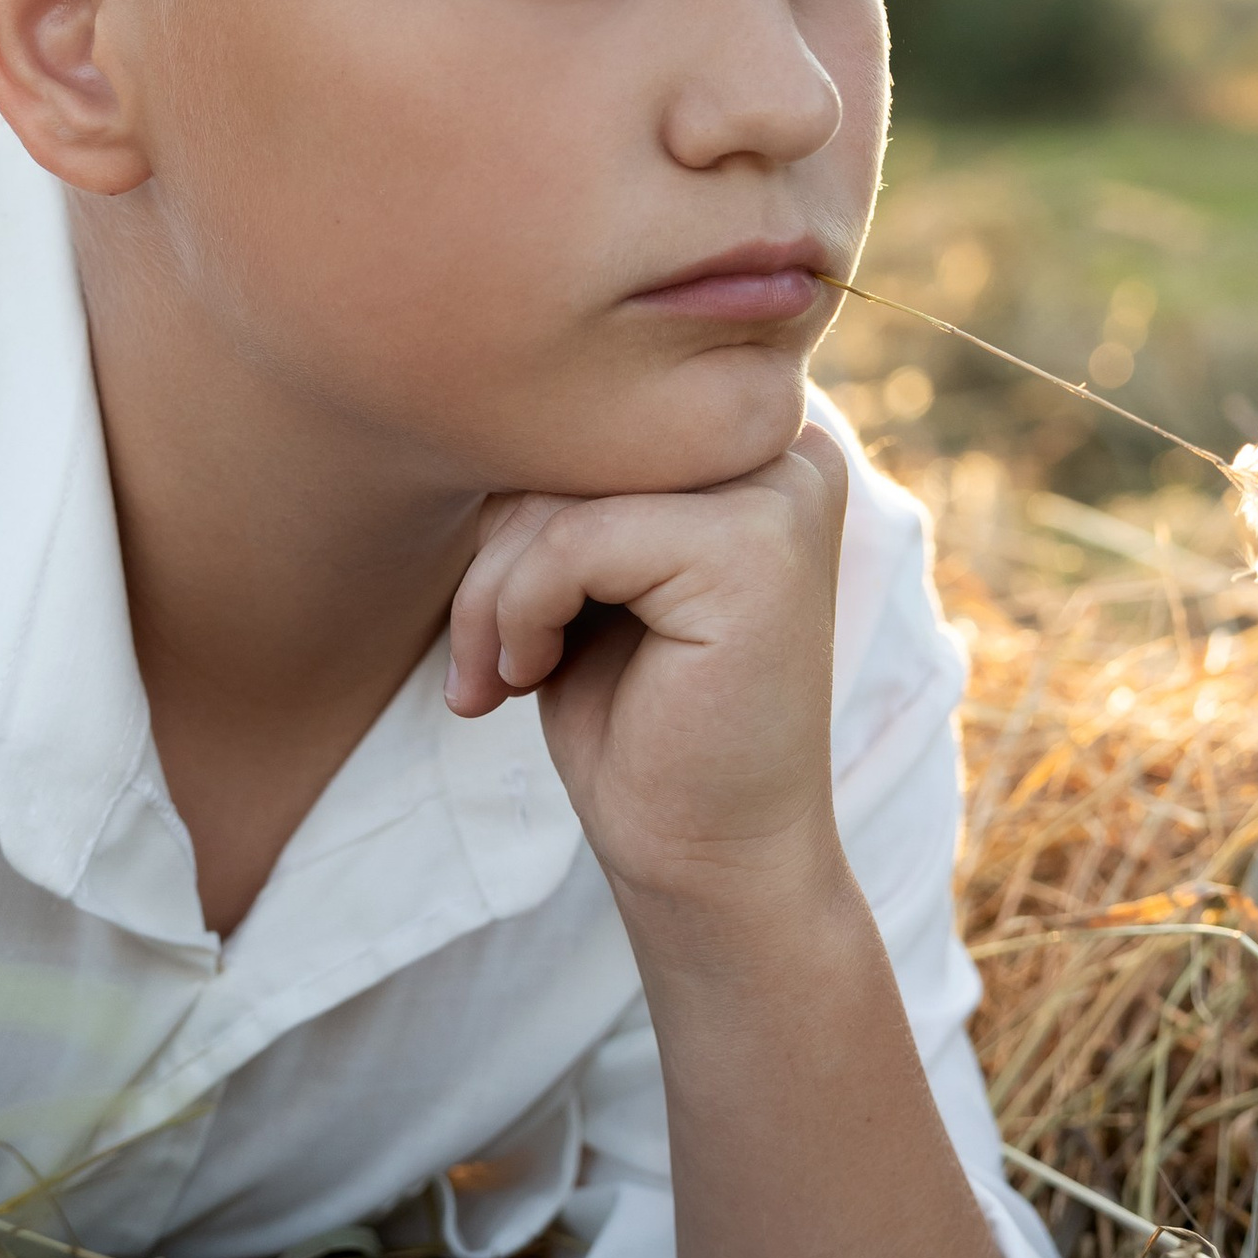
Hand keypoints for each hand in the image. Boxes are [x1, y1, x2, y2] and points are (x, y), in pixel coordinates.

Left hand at [444, 426, 850, 910]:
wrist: (710, 858)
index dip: (515, 505)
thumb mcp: (588, 572)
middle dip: (495, 552)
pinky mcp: (753, 547)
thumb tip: (475, 398)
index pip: (585, 411)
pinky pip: (571, 540)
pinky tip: (532, 675)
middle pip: (570, 439)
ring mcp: (780, 490)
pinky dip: (518, 613)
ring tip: (502, 672)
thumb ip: (569, 479)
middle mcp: (782, 441)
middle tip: (484, 657)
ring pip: (558, 492)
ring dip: (492, 595)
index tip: (492, 611)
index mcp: (747, 434)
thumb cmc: (639, 719)